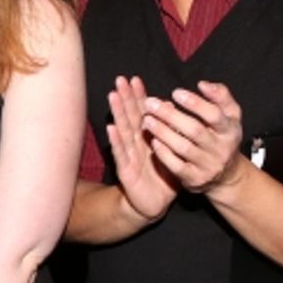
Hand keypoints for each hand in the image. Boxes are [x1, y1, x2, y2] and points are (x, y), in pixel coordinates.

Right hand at [105, 76, 178, 220]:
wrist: (153, 203)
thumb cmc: (162, 176)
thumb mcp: (171, 151)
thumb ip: (170, 130)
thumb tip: (171, 106)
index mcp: (147, 138)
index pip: (142, 112)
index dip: (138, 96)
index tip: (135, 79)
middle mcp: (135, 143)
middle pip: (130, 117)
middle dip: (125, 98)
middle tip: (119, 80)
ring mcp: (128, 156)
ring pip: (123, 131)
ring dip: (117, 113)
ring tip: (113, 96)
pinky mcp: (125, 171)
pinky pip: (121, 154)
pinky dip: (116, 141)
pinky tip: (111, 128)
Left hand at [140, 80, 245, 194]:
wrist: (225, 174)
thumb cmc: (221, 137)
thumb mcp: (230, 116)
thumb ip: (221, 96)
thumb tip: (203, 84)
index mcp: (230, 131)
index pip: (214, 115)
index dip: (195, 103)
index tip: (175, 92)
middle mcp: (221, 149)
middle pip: (195, 130)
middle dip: (170, 115)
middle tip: (150, 104)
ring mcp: (208, 166)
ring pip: (183, 148)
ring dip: (162, 132)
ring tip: (147, 119)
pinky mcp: (194, 179)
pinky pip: (176, 166)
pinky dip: (163, 153)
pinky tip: (153, 140)